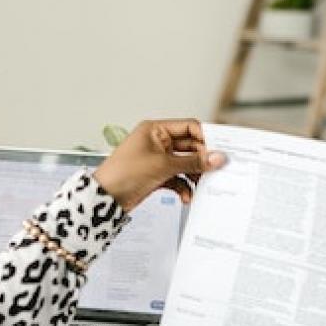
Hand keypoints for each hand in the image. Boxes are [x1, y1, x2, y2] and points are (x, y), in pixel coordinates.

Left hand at [92, 119, 225, 210]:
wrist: (105, 198)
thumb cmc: (124, 173)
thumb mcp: (164, 165)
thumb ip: (193, 162)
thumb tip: (217, 158)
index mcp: (156, 130)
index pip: (189, 127)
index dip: (206, 138)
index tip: (219, 150)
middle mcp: (158, 142)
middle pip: (190, 147)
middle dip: (202, 161)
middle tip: (215, 170)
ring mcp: (158, 159)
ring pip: (186, 164)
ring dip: (194, 176)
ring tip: (201, 185)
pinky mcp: (158, 175)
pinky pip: (178, 178)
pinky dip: (184, 187)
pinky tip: (186, 196)